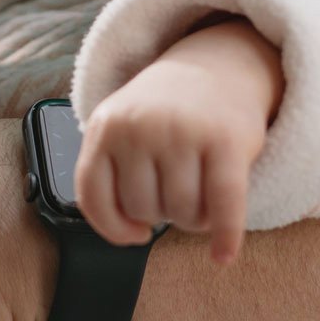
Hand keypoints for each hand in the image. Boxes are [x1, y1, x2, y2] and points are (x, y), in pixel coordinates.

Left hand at [75, 21, 278, 263]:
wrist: (218, 65)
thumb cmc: (167, 113)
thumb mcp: (123, 125)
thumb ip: (111, 171)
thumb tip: (124, 234)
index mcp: (106, 124)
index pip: (93, 197)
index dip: (112, 227)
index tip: (134, 234)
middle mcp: (141, 126)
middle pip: (144, 210)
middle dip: (163, 213)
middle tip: (178, 190)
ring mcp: (183, 131)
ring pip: (182, 213)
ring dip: (195, 218)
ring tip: (200, 192)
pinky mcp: (226, 140)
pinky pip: (223, 206)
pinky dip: (225, 237)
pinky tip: (223, 255)